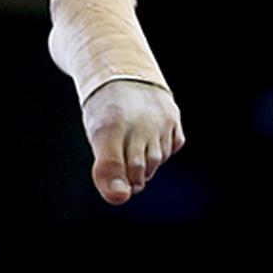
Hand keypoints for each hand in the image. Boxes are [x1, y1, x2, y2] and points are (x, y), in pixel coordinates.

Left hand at [83, 81, 184, 204]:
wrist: (125, 74)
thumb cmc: (107, 112)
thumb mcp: (98, 138)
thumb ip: (107, 170)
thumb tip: (120, 198)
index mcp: (110, 129)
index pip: (117, 171)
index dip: (119, 184)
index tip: (119, 185)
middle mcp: (137, 124)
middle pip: (140, 171)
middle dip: (133, 176)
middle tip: (124, 164)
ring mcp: (159, 121)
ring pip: (157, 160)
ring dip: (147, 162)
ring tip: (136, 147)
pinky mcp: (174, 118)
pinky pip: (173, 146)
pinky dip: (164, 148)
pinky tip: (152, 138)